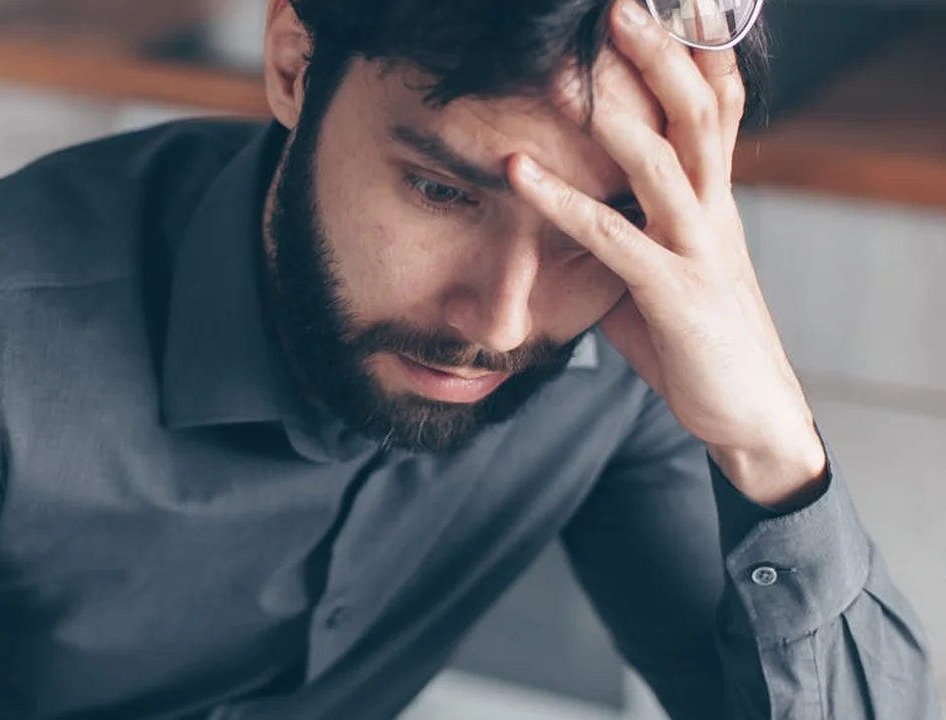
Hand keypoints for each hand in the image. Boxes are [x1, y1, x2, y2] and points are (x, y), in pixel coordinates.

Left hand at [509, 0, 824, 505]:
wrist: (749, 414)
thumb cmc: (698, 342)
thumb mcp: (661, 275)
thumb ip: (625, 237)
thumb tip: (573, 219)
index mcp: (715, 203)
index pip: (714, 112)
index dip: (692, 57)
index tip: (662, 11)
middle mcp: (715, 213)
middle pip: (698, 113)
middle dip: (661, 55)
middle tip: (621, 6)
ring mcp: (699, 249)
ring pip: (667, 159)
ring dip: (620, 105)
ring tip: (577, 60)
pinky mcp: (675, 292)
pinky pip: (612, 235)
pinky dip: (560, 199)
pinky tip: (518, 171)